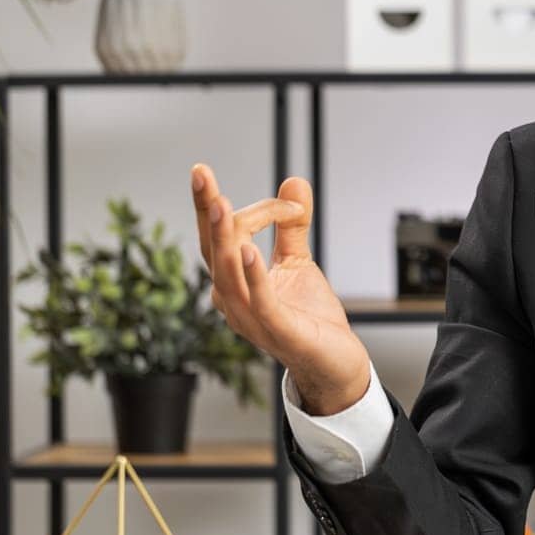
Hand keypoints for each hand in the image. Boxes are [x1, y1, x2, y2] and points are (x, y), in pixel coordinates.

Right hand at [190, 162, 371, 415]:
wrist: (333, 361)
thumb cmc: (308, 317)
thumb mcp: (298, 262)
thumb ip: (291, 225)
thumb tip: (294, 180)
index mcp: (232, 281)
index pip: (222, 236)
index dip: (249, 209)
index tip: (289, 198)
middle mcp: (231, 299)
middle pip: (213, 249)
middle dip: (205, 210)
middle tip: (200, 174)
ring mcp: (250, 317)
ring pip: (227, 273)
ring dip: (223, 238)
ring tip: (221, 204)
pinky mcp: (277, 330)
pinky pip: (259, 301)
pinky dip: (252, 275)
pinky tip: (249, 250)